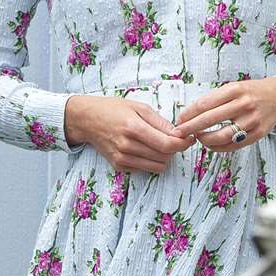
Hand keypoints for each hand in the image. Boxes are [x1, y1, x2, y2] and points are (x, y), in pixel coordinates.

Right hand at [64, 95, 193, 172]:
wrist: (86, 120)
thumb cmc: (112, 109)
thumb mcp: (138, 107)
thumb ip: (160, 122)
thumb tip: (179, 134)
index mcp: (133, 128)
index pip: (167, 145)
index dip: (183, 144)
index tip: (189, 138)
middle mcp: (127, 146)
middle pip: (165, 157)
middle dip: (174, 149)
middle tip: (172, 138)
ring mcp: (122, 158)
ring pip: (158, 166)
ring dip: (164, 156)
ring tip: (158, 143)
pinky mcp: (119, 166)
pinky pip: (145, 168)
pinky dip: (150, 160)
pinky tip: (144, 148)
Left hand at [172, 77, 275, 150]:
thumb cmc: (251, 92)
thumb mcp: (234, 87)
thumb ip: (215, 99)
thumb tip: (190, 113)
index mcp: (234, 90)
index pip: (204, 103)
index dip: (189, 113)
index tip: (179, 119)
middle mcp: (243, 104)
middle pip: (210, 119)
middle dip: (190, 127)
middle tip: (178, 133)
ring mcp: (252, 121)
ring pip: (222, 136)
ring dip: (204, 139)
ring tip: (196, 138)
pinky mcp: (258, 134)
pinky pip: (234, 145)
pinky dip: (219, 147)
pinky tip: (210, 144)